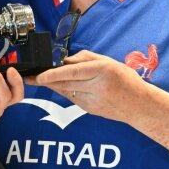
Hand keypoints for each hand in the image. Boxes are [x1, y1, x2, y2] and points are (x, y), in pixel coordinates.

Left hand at [25, 50, 146, 122]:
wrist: (140, 106)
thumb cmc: (126, 80)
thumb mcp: (109, 62)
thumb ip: (86, 58)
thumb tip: (66, 59)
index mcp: (102, 71)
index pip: (73, 73)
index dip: (53, 74)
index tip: (39, 75)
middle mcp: (96, 86)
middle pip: (64, 83)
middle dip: (45, 80)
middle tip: (29, 77)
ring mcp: (92, 101)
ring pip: (65, 91)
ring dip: (51, 85)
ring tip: (37, 80)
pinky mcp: (89, 110)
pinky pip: (72, 98)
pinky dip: (64, 91)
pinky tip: (58, 86)